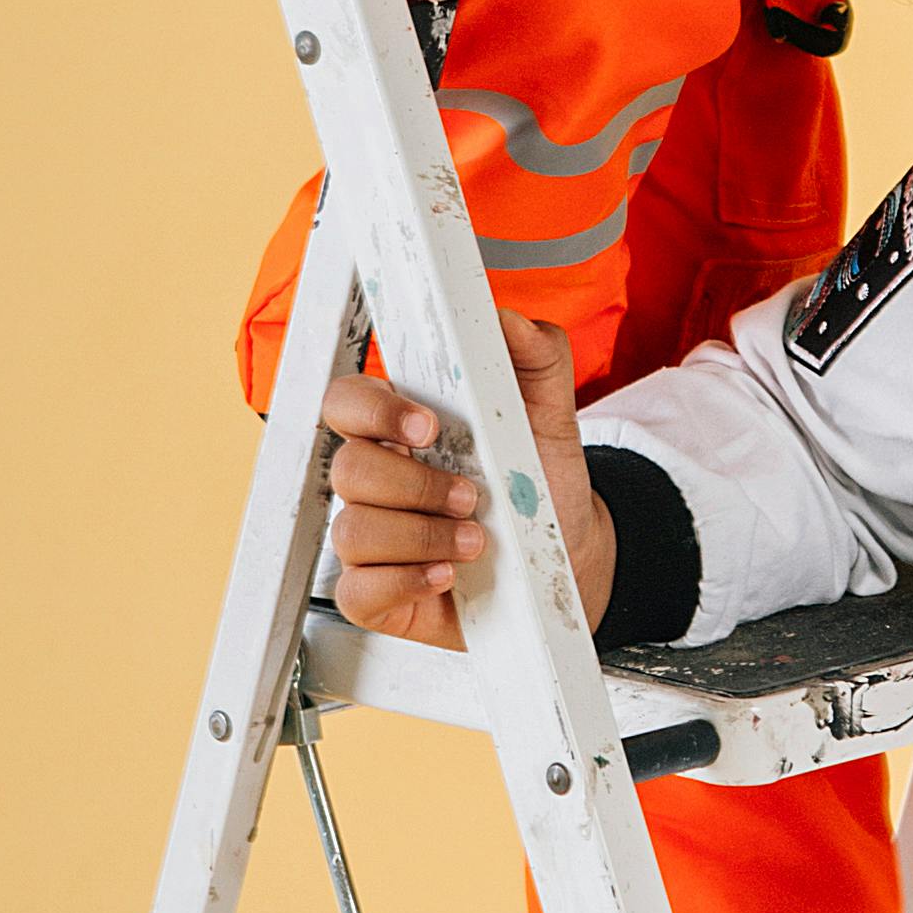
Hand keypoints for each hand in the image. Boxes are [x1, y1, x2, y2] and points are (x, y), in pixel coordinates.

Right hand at [322, 308, 615, 647]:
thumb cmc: (540, 487)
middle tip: (471, 496)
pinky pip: (358, 591)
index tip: (427, 425)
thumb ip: (536, 356)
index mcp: (400, 430)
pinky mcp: (376, 593)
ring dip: (422, 537)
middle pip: (347, 469)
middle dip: (416, 485)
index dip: (373, 410)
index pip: (345, 401)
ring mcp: (371, 539)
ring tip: (475, 541)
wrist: (567, 559)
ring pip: (351, 531)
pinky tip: (446, 576)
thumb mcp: (551, 415)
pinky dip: (405, 583)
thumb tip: (508, 319)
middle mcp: (377, 482)